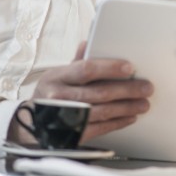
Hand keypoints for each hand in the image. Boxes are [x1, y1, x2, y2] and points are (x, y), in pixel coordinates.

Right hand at [14, 43, 153, 143]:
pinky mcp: (71, 135)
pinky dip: (117, 122)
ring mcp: (64, 118)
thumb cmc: (50, 94)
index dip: (110, 68)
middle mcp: (59, 97)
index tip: (130, 68)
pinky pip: (99, 128)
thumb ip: (77, 60)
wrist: (30, 124)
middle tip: (146, 88)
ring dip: (126, 107)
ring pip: (101, 112)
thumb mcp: (58, 74)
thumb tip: (90, 40)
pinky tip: (130, 117)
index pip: (86, 69)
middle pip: (99, 93)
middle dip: (127, 90)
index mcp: (56, 77)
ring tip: (143, 103)